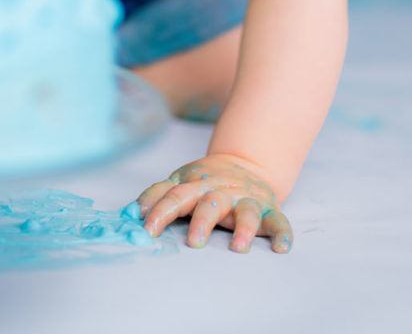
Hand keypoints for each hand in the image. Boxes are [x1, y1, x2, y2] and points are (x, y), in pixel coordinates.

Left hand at [137, 153, 292, 253]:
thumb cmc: (204, 181)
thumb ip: (156, 195)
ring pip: (246, 213)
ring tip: (238, 246)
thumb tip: (128, 213)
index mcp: (195, 184)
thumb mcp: (179, 181)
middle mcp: (221, 191)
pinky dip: (282, 234)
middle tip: (194, 241)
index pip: (175, 196)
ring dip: (243, 229)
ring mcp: (246, 200)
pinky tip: (282, 248)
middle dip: (202, 222)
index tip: (146, 230)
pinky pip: (279, 221)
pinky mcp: (269, 209)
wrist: (245, 163)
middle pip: (210, 204)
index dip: (160, 212)